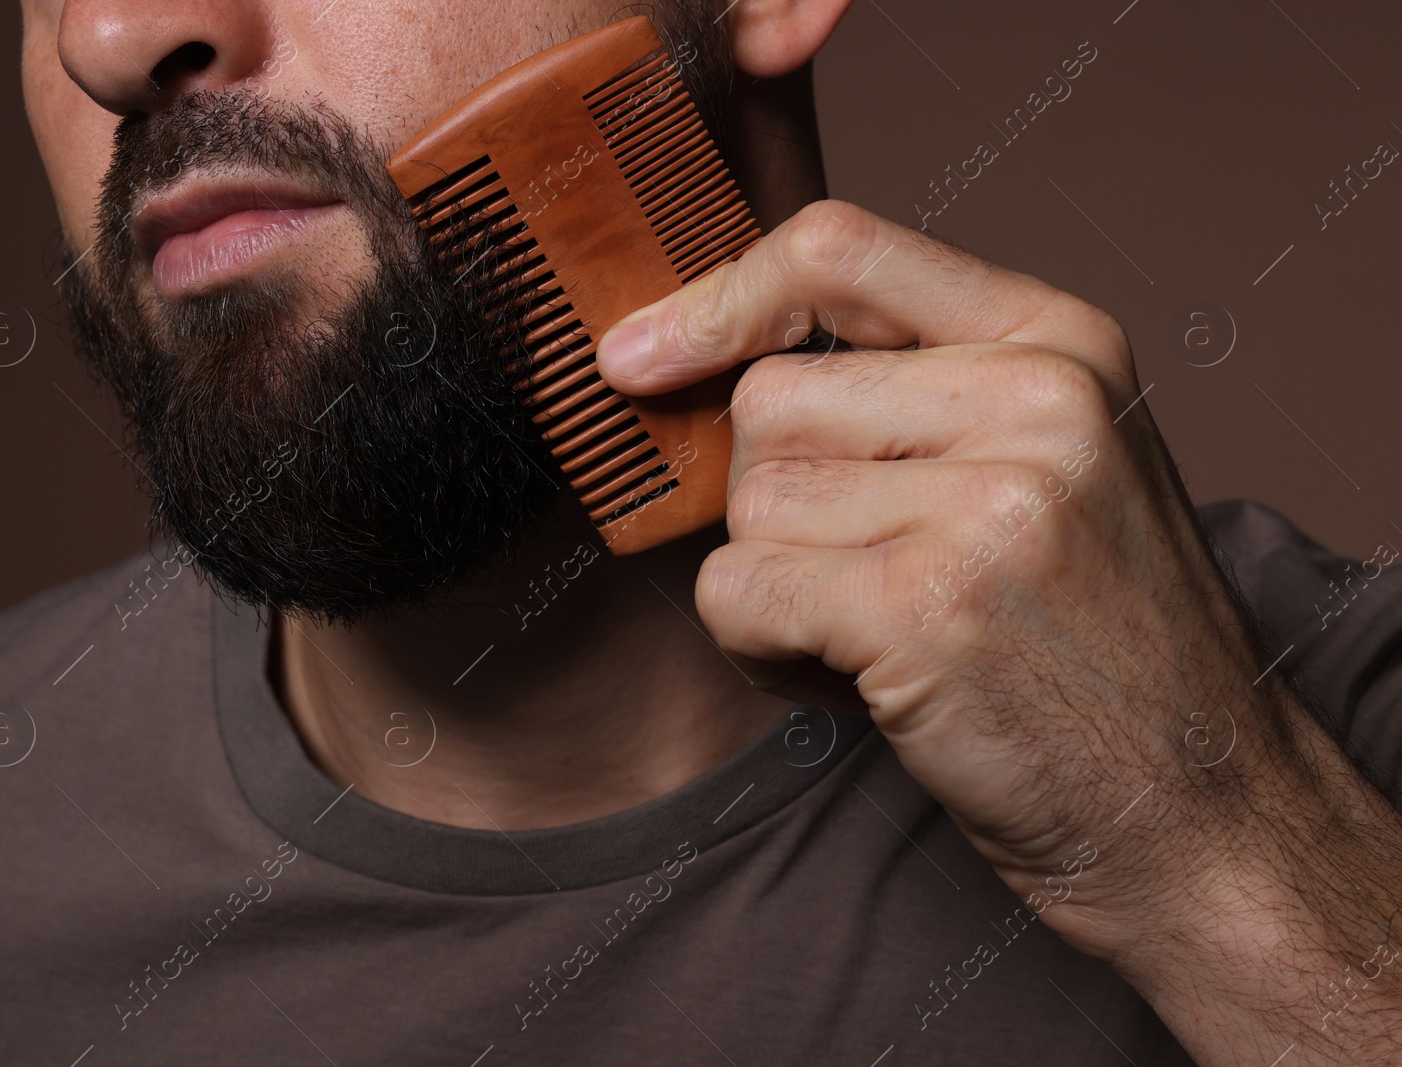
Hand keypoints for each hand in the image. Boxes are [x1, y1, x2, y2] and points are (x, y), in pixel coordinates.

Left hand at [597, 201, 1401, 1064]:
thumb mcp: (1047, 465)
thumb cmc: (1093, 644)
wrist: (1199, 810)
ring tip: (881, 637)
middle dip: (778, 504)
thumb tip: (687, 359)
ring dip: (777, 585)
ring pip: (749, 502)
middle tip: (865, 579)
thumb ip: (910, 393)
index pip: (838, 247)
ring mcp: (988, 501)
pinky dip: (763, 652)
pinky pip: (736, 591)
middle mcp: (1035, 399)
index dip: (718, 299)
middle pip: (770, 399)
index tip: (641, 355)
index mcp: (1059, 340)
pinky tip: (860, 683)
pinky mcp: (925, 607)